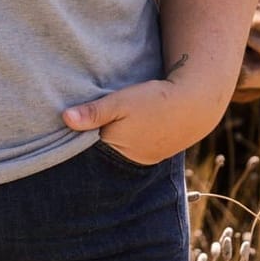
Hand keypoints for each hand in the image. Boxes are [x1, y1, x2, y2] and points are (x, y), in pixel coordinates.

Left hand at [62, 76, 223, 164]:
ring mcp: (144, 157)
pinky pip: (135, 148)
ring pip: (120, 148)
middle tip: (92, 118)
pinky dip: (130, 138)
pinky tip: (131, 126)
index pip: (88, 146)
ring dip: (114, 137)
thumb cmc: (155, 101)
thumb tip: (64, 118)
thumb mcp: (121, 102)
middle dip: (95, 138)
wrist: (195, 104)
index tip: (71, 121)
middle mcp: (129, 159)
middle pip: (103, 149)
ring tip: (114, 121)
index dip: (80, 134)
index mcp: (117, 149)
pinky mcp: (155, 152)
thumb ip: (93, 112)